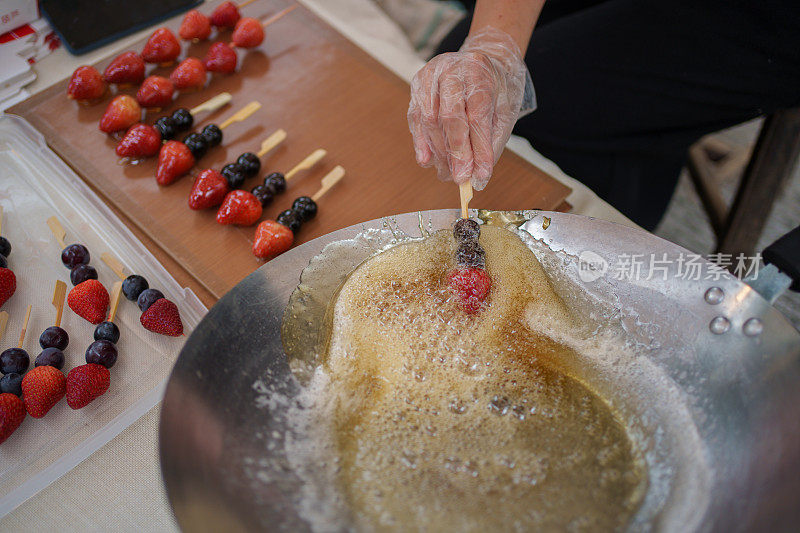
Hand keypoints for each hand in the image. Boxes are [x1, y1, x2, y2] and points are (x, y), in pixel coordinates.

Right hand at [407, 27, 534, 189]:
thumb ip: (491, 142)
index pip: (478, 114)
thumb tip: (477, 177)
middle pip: (450, 116)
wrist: (479, 59)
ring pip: (429, 120)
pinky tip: (427, 160)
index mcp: (479, 70)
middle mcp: (452, 69)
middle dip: (456, 152)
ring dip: (438, 151)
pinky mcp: (417, 86)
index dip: (479, 147)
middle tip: (460, 178)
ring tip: (447, 173)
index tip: (481, 174)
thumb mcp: (503, 110)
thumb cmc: (493, 88)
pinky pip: (416, 119)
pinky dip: (421, 143)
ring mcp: (430, 76)